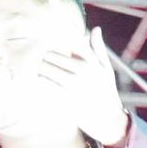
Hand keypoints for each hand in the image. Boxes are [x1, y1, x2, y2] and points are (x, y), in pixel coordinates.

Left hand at [37, 26, 128, 146]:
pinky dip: (40, 83)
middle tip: (42, 62)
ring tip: (40, 73)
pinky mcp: (64, 98)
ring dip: (39, 70)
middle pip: (49, 55)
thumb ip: (98, 48)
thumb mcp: (106, 69)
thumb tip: (95, 28)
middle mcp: (81, 70)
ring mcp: (72, 85)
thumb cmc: (106, 91)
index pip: (66, 42)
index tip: (48, 44)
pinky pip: (44, 85)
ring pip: (44, 69)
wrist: (107, 119)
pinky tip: (42, 85)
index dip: (53, 41)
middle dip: (43, 58)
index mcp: (90, 60)